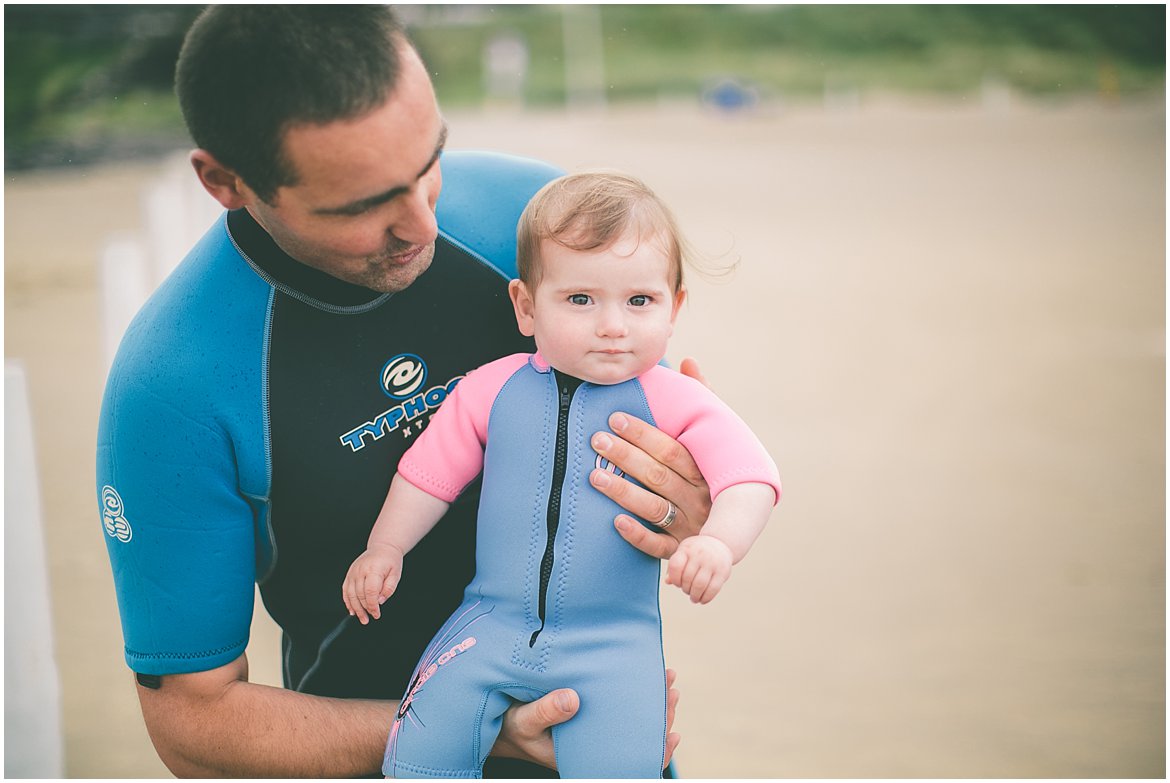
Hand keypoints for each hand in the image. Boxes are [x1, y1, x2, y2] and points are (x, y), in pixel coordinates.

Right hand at [342, 543, 404, 623]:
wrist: (383, 548)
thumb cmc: (390, 561)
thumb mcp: (396, 574)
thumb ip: (389, 589)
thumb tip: (380, 601)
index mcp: (374, 569)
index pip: (370, 592)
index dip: (373, 606)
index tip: (377, 614)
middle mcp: (361, 570)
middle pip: (360, 595)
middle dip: (365, 609)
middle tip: (371, 617)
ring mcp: (353, 572)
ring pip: (351, 594)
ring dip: (355, 609)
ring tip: (362, 618)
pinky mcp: (349, 574)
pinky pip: (345, 590)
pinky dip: (348, 601)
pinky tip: (352, 610)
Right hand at [491, 669, 681, 769]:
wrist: (501, 723)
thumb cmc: (513, 725)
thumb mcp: (524, 720)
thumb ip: (545, 711)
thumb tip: (573, 700)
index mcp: (586, 756)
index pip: (629, 761)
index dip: (654, 751)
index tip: (672, 733)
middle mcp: (595, 746)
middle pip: (637, 739)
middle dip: (660, 715)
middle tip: (671, 688)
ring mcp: (595, 730)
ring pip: (633, 721)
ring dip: (652, 702)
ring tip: (667, 678)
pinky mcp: (590, 713)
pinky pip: (619, 708)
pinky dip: (635, 694)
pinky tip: (648, 681)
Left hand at [590, 358, 712, 559]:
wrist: (725, 531)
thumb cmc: (713, 471)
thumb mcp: (715, 438)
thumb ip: (702, 400)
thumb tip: (688, 361)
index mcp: (707, 470)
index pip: (673, 450)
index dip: (644, 434)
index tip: (615, 419)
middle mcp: (700, 498)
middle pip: (660, 475)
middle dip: (627, 456)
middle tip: (596, 441)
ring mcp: (690, 527)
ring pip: (653, 507)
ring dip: (623, 491)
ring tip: (594, 476)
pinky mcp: (680, 552)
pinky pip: (657, 546)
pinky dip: (636, 534)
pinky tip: (615, 521)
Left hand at [666, 536, 732, 603]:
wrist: (720, 543)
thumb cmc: (696, 552)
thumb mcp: (684, 553)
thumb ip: (675, 567)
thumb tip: (667, 581)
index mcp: (687, 549)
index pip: (675, 566)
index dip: (674, 579)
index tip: (678, 583)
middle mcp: (699, 554)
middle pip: (687, 578)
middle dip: (685, 589)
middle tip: (687, 591)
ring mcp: (712, 562)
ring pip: (699, 585)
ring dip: (695, 596)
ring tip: (694, 598)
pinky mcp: (723, 571)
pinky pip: (713, 589)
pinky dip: (706, 598)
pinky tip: (703, 600)